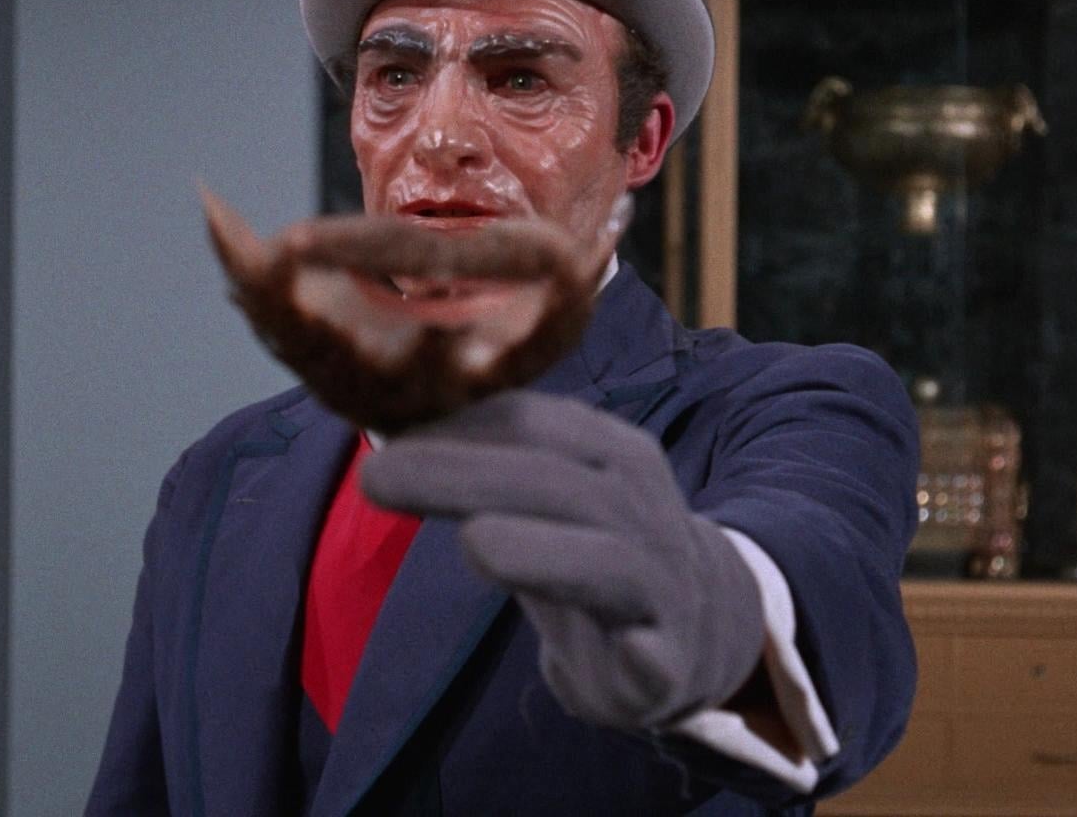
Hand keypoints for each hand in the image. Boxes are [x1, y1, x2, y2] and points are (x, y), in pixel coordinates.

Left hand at [361, 391, 764, 730]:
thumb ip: (481, 462)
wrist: (700, 618)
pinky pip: (655, 653)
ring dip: (538, 551)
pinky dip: (639, 652)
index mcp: (606, 451)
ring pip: (605, 560)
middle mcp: (637, 505)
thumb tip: (380, 419)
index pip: (528, 422)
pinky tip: (609, 653)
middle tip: (376, 476)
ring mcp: (660, 580)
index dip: (454, 423)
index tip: (379, 427)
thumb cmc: (590, 545)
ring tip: (473, 543)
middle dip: (462, 474)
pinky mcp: (668, 657)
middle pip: (552, 481)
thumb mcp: (545, 492)